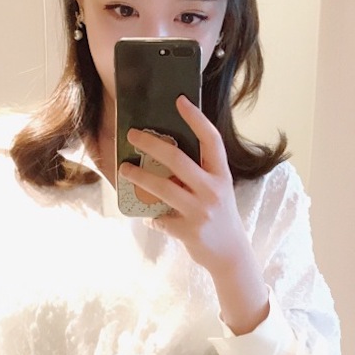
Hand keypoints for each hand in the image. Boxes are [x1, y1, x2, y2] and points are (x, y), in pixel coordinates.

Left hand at [119, 96, 250, 276]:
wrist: (230, 254)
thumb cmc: (219, 215)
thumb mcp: (216, 190)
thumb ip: (197, 174)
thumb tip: (163, 154)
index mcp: (221, 175)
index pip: (211, 140)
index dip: (196, 118)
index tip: (179, 101)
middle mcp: (213, 191)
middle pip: (177, 159)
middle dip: (151, 144)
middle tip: (133, 134)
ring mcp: (200, 212)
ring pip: (162, 188)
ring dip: (139, 177)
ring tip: (124, 168)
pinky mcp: (188, 231)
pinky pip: (160, 218)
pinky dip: (151, 216)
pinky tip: (149, 216)